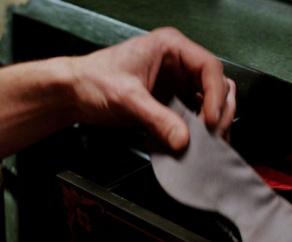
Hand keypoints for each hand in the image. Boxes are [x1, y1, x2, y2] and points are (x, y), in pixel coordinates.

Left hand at [70, 27, 236, 151]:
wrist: (72, 94)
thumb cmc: (92, 81)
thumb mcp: (126, 98)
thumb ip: (156, 118)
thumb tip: (183, 139)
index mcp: (171, 47)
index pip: (209, 67)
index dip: (215, 95)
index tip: (210, 120)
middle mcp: (178, 62)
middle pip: (217, 85)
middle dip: (219, 111)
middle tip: (213, 136)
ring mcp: (177, 82)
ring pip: (210, 101)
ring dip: (213, 122)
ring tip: (208, 143)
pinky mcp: (171, 101)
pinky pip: (195, 114)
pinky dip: (200, 130)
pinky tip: (196, 144)